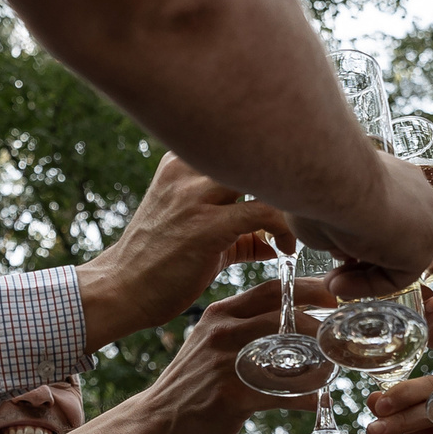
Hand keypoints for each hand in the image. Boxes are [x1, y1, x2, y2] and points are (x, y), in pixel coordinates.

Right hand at [79, 154, 293, 349]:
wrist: (120, 290)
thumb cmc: (159, 264)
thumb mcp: (200, 236)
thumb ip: (240, 232)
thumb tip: (277, 242)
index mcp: (183, 162)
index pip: (244, 143)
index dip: (278, 162)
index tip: (300, 188)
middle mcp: (188, 170)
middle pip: (257, 149)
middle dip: (290, 174)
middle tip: (311, 204)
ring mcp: (195, 196)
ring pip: (265, 176)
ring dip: (293, 200)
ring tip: (305, 225)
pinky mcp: (205, 226)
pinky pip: (263, 212)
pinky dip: (284, 227)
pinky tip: (287, 247)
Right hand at [137, 280, 326, 433]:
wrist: (156, 421)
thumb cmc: (193, 382)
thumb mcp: (211, 342)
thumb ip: (243, 327)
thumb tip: (292, 323)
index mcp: (221, 313)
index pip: (273, 290)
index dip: (309, 288)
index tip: (337, 294)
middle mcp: (223, 332)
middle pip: (285, 317)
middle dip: (322, 325)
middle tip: (344, 335)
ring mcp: (226, 364)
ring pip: (288, 355)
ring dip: (319, 362)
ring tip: (336, 368)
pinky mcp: (231, 396)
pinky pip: (282, 394)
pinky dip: (307, 397)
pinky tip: (318, 401)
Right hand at [311, 152, 432, 300]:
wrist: (337, 183)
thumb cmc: (323, 187)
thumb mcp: (325, 209)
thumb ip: (335, 225)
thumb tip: (334, 242)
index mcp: (395, 176)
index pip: (382, 214)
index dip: (353, 237)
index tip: (328, 248)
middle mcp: (417, 195)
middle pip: (391, 238)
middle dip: (357, 258)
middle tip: (331, 273)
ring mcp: (426, 221)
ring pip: (395, 257)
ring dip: (361, 276)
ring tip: (331, 284)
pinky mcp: (425, 247)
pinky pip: (397, 276)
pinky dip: (368, 285)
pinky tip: (341, 286)